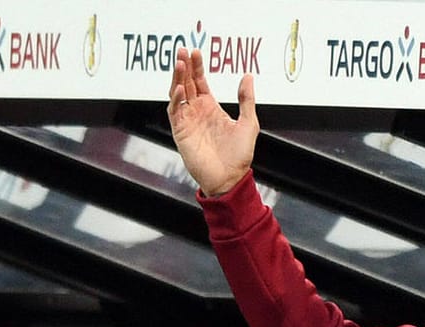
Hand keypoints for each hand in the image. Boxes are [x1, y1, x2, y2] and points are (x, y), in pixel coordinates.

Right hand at [167, 46, 258, 196]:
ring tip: (180, 63)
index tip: (196, 51)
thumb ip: (246, 99)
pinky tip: (181, 88)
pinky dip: (177, 99)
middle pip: (187, 83)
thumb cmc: (239, 155)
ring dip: (177, 78)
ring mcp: (188, 120)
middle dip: (184, 66)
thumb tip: (248, 76)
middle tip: (183, 50)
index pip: (200, 81)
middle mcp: (197, 112)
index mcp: (211, 108)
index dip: (197, 66)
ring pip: (178, 93)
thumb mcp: (248, 123)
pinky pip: (175, 111)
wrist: (230, 178)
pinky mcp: (181, 131)